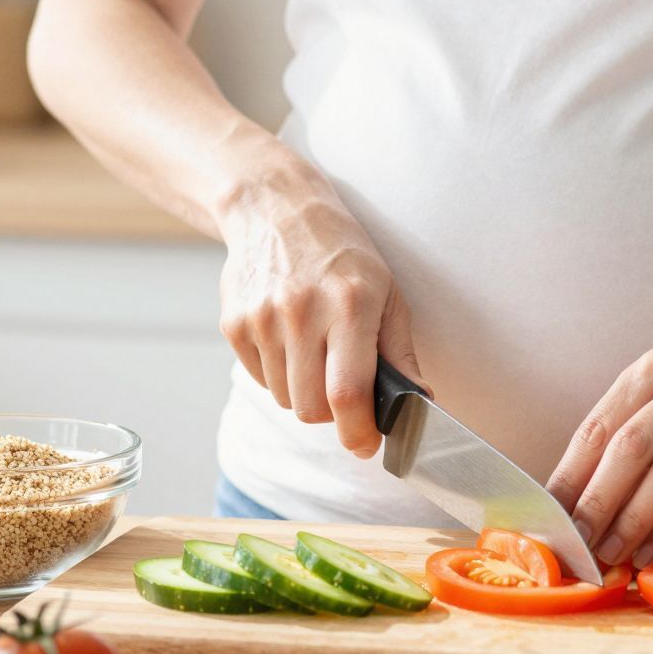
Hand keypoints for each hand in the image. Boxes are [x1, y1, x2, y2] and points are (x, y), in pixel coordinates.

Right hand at [217, 159, 423, 457]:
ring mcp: (262, 318)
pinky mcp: (233, 323)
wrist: (275, 208)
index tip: (365, 445)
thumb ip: (400, 353)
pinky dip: (278, 374)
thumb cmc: (342, 254)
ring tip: (314, 352)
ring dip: (303, 392)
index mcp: (350, 305)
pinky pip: (260, 379)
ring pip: (285, 399)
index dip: (358, 431)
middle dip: (332, 414)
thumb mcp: (387, 294)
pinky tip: (288, 338)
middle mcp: (302, 311)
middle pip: (311, 408)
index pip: (347, 392)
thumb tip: (419, 404)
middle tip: (343, 391)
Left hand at [546, 349, 652, 567]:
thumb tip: (566, 509)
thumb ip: (618, 448)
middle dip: (598, 501)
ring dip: (634, 521)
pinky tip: (650, 552)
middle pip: (631, 448)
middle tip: (577, 543)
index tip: (549, 519)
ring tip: (611, 554)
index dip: (570, 477)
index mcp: (651, 371)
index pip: (599, 428)